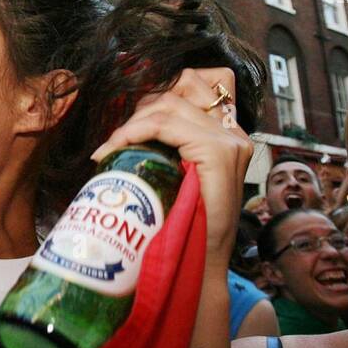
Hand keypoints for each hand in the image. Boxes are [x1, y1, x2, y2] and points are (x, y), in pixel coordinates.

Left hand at [91, 67, 250, 258]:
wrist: (201, 262)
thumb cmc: (187, 226)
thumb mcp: (180, 177)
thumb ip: (171, 149)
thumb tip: (132, 128)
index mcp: (228, 136)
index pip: (197, 85)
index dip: (158, 96)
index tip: (130, 125)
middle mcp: (233, 133)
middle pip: (180, 89)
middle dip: (141, 109)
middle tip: (116, 141)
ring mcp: (229, 141)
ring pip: (169, 104)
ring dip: (132, 122)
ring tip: (113, 146)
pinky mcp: (218, 152)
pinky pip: (165, 124)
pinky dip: (133, 131)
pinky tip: (116, 147)